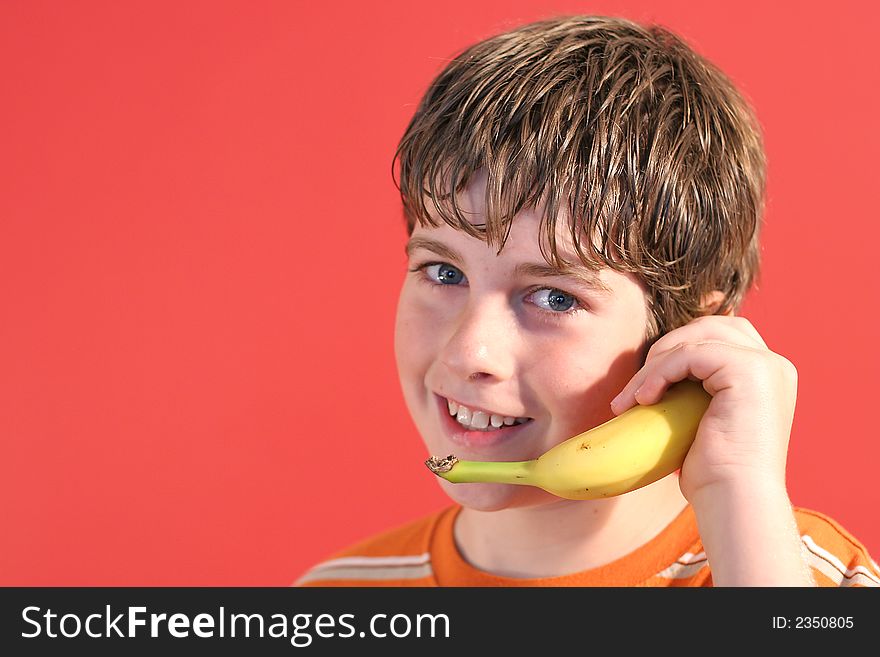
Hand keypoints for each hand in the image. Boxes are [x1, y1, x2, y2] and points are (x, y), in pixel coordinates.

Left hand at [609, 315, 797, 501]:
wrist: (733, 501)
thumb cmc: (713, 472)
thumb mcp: (701, 419)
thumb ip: (694, 390)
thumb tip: (655, 377)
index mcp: (767, 374)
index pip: (720, 333)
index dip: (679, 346)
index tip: (646, 379)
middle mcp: (773, 364)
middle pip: (709, 325)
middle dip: (666, 349)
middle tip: (636, 390)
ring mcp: (765, 365)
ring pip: (695, 337)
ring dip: (655, 364)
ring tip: (633, 399)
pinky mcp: (749, 370)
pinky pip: (690, 353)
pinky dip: (660, 372)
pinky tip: (644, 400)